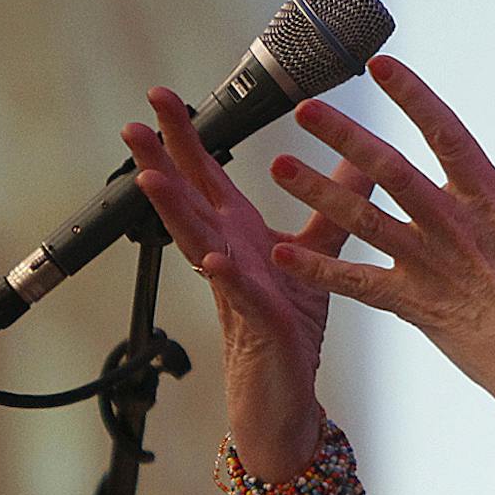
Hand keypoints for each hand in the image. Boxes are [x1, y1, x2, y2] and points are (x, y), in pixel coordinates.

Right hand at [121, 88, 375, 480]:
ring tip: (150, 181)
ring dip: (174, 211)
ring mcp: (237, 287)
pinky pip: (239, 295)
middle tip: (134, 124)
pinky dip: (224, 276)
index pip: (206, 175)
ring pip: (198, 241)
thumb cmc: (292, 327)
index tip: (160, 96)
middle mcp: (230, 253)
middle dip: (161, 160)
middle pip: (188, 199)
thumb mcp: (316, 254)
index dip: (184, 136)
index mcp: (240, 233)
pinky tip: (212, 258)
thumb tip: (360, 154)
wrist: (286, 398)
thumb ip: (333, 204)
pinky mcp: (258, 323)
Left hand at [270, 55, 494, 440]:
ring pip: (364, 219)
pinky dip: (318, 269)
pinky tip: (281, 253)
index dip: (413, 97)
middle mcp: (455, 225)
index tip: (380, 65)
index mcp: (492, 200)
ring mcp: (431, 265)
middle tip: (303, 109)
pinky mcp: (415, 306)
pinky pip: (357, 283)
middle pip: (390, 170)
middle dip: (345, 137)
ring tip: (277, 166)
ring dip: (317, 193)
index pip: (447, 133)